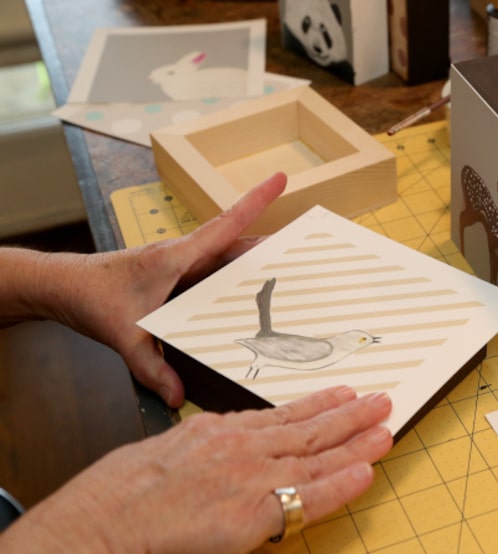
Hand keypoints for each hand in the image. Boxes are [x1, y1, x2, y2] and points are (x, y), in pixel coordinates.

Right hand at [0, 386, 392, 553]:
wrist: (98, 524)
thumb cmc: (117, 494)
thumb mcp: (163, 451)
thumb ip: (201, 446)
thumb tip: (216, 446)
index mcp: (219, 431)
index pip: (282, 416)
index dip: (317, 406)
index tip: (341, 394)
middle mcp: (241, 448)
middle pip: (308, 428)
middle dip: (349, 413)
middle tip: (380, 399)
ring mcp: (250, 477)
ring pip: (317, 455)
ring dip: (356, 441)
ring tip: (385, 427)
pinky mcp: (251, 512)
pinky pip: (307, 498)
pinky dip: (340, 484)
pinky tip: (365, 473)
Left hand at [46, 173, 286, 406]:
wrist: (64, 286)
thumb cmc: (91, 296)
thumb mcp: (124, 335)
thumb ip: (151, 368)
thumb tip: (178, 397)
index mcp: (179, 256)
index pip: (226, 224)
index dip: (256, 200)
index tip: (280, 177)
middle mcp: (185, 255)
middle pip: (237, 240)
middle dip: (272, 237)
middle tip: (306, 242)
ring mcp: (181, 263)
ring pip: (228, 254)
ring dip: (255, 255)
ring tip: (287, 264)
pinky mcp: (176, 275)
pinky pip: (215, 269)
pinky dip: (236, 273)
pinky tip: (246, 290)